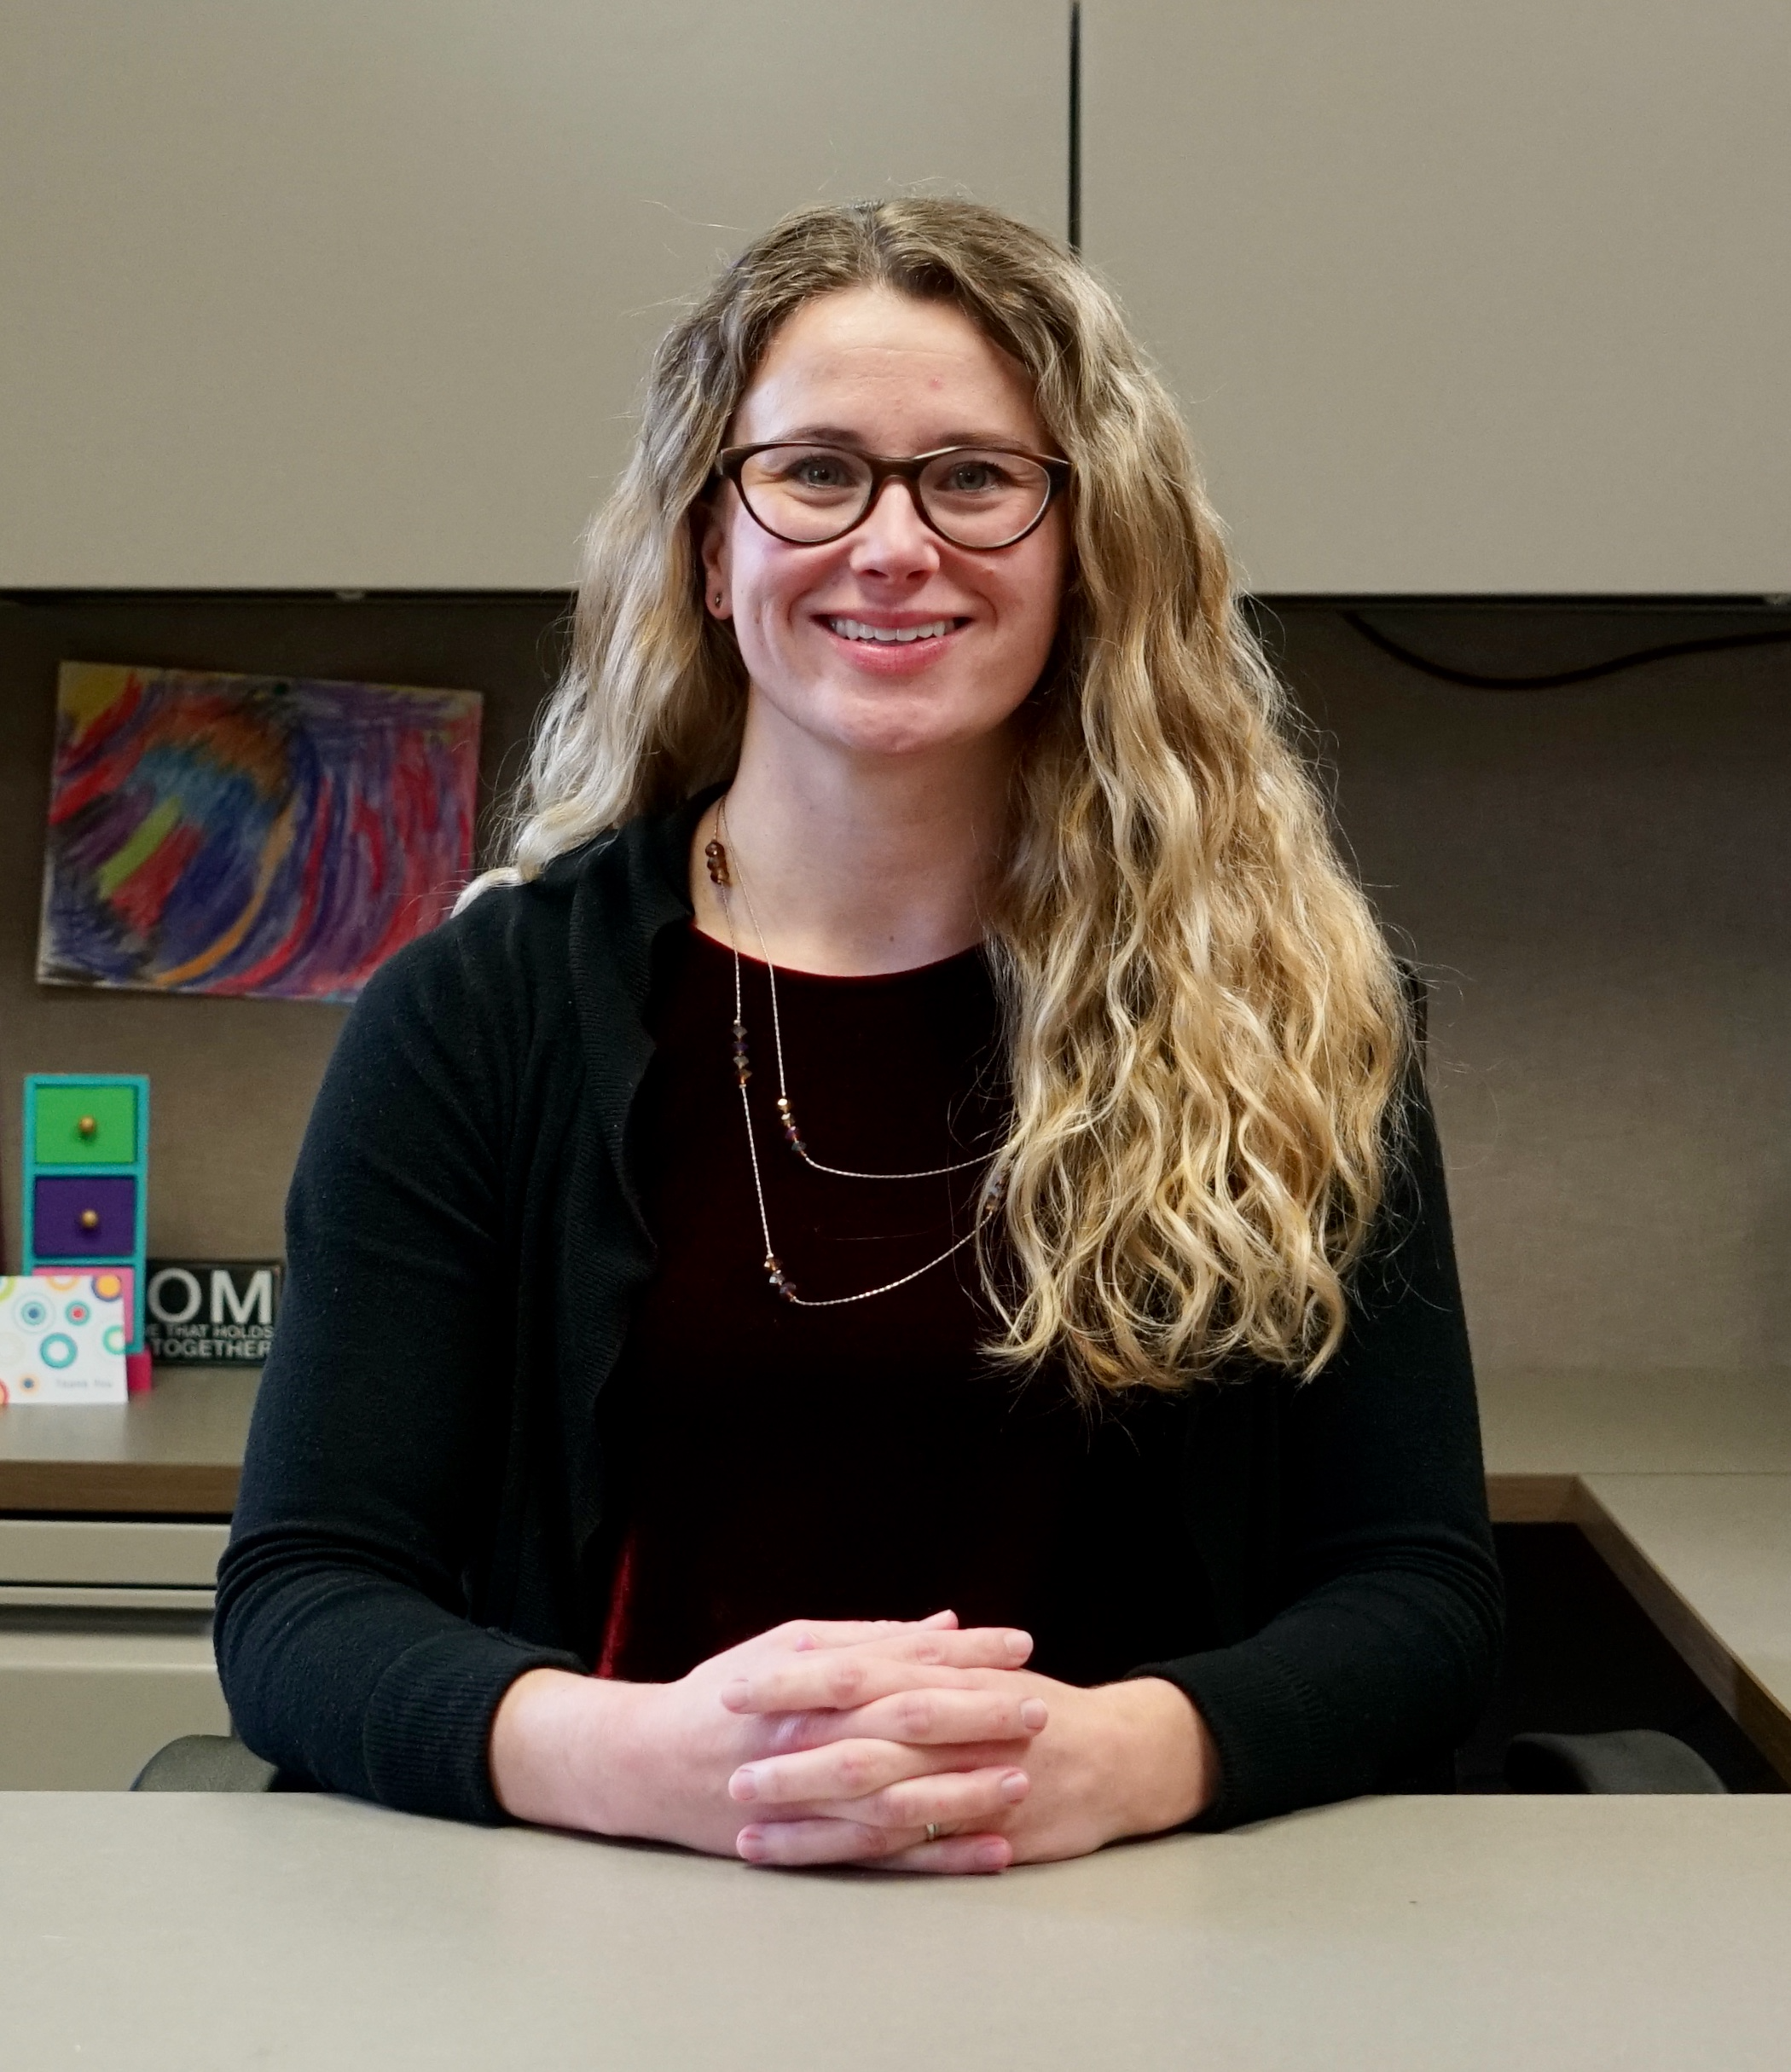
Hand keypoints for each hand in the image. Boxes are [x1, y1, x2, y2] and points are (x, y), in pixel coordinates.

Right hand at [489, 1612, 1042, 1862]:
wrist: (650, 1765)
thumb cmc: (726, 1695)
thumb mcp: (790, 1644)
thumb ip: (869, 1638)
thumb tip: (945, 1626)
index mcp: (812, 1678)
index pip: (903, 1661)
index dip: (965, 1655)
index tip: (1021, 1646)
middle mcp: (814, 1735)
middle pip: (908, 1723)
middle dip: (978, 1715)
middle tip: (1039, 1708)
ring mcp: (813, 1796)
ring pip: (901, 1794)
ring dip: (965, 1788)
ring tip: (1022, 1779)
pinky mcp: (813, 1843)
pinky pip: (886, 1855)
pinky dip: (940, 1855)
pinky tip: (990, 1850)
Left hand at [724, 1667, 1215, 1871]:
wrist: (1117, 1758)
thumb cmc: (1032, 1705)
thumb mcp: (974, 1667)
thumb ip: (916, 1652)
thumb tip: (856, 1635)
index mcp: (942, 1677)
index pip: (856, 1671)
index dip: (794, 1679)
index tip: (736, 1682)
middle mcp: (948, 1731)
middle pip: (856, 1736)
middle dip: (788, 1747)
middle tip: (729, 1754)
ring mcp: (959, 1785)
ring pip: (870, 1799)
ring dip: (803, 1806)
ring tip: (743, 1811)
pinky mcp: (967, 1833)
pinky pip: (894, 1849)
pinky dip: (839, 1852)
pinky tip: (787, 1854)